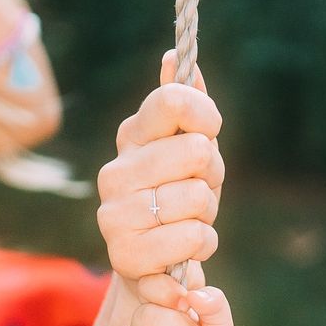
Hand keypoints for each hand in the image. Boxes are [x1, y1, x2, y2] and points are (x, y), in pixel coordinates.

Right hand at [96, 51, 224, 295]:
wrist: (154, 268)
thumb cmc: (177, 200)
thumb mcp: (188, 151)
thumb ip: (185, 106)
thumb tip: (175, 58)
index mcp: (132, 137)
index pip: (173, 100)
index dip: (205, 115)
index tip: (209, 132)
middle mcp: (115, 171)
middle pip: (196, 151)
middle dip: (210, 175)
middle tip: (197, 191)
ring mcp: (115, 213)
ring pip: (198, 197)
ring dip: (207, 215)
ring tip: (187, 222)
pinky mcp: (126, 254)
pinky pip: (195, 237)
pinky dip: (202, 245)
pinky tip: (184, 250)